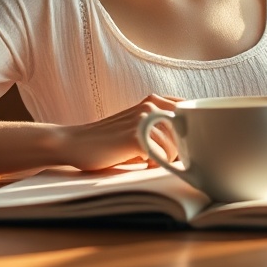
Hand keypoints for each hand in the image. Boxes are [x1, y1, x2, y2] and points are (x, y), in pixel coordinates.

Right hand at [59, 94, 181, 171]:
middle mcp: (150, 105)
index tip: (184, 142)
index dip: (190, 130)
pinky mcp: (135, 137)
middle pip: (187, 131)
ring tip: (149, 161)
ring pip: (176, 145)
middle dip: (181, 149)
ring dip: (166, 159)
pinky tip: (143, 163)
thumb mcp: (137, 126)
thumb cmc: (107, 140)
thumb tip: (192, 142)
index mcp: (153, 101)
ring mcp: (143, 119)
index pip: (189, 110)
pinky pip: (162, 155)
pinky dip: (156, 164)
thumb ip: (160, 126)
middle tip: (163, 158)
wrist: (74, 143)